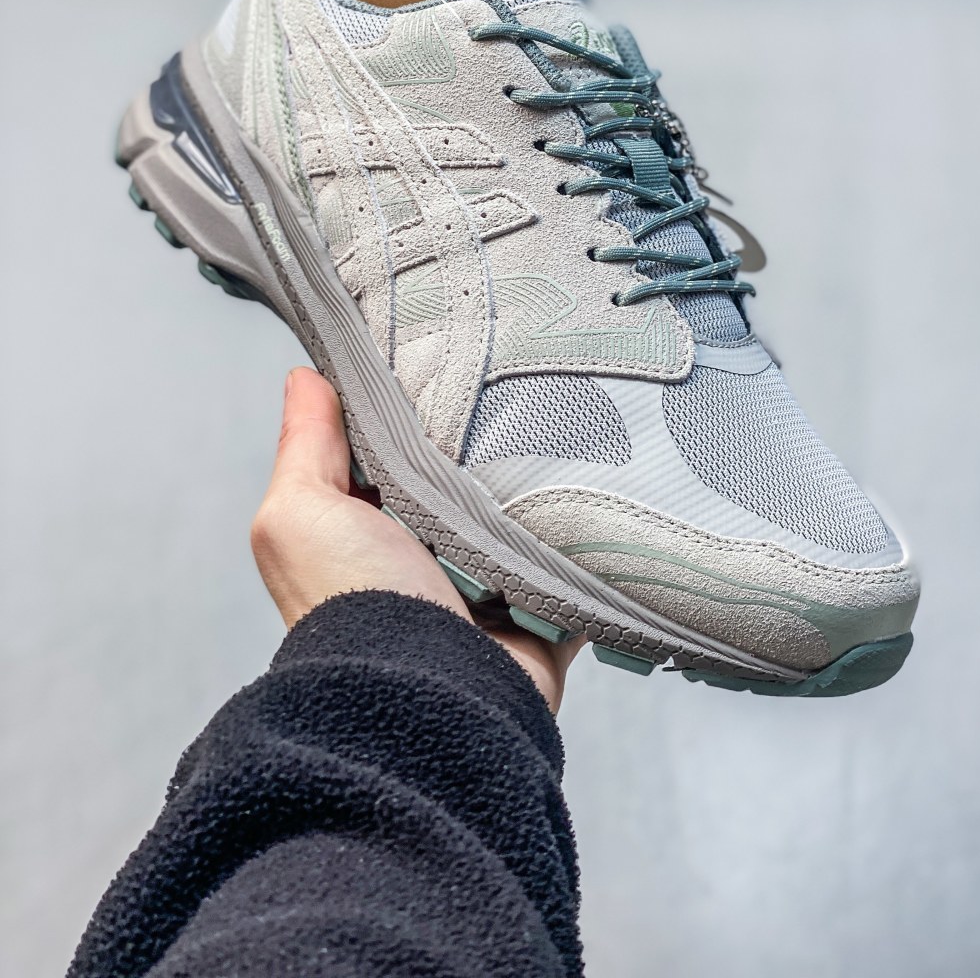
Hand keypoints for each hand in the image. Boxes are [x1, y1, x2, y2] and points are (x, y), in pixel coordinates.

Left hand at [251, 368, 581, 713]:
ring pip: (523, 518)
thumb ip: (304, 446)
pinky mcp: (539, 614)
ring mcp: (484, 589)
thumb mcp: (300, 513)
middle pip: (464, 481)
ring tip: (568, 436)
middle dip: (487, 447)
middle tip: (516, 394)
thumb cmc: (351, 604)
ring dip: (540, 491)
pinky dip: (587, 542)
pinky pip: (575, 566)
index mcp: (366, 531)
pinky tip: (599, 501)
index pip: (393, 454)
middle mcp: (423, 560)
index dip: (412, 413)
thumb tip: (304, 378)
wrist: (426, 696)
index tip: (442, 363)